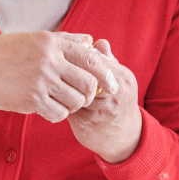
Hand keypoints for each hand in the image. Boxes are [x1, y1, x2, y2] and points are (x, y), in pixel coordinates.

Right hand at [0, 32, 116, 121]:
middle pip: (88, 83)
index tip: (111, 85)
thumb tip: (90, 41)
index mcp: (52, 42)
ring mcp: (41, 80)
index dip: (106, 74)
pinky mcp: (31, 99)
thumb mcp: (35, 38)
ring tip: (62, 103)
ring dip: (73, 106)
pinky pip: (59, 113)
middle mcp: (49, 60)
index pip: (91, 58)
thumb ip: (64, 40)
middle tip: (81, 98)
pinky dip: (58, 114)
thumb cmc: (4, 52)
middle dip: (90, 95)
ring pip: (76, 101)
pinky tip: (49, 109)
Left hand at [67, 40, 141, 163]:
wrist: (124, 138)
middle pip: (84, 73)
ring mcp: (100, 109)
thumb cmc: (118, 103)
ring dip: (63, 84)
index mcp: (122, 78)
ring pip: (74, 89)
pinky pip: (67, 104)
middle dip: (70, 70)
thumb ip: (107, 60)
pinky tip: (55, 95)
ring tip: (55, 80)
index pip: (96, 60)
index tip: (70, 57)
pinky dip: (59, 98)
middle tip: (60, 68)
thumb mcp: (118, 80)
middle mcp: (114, 93)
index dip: (79, 57)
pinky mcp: (85, 121)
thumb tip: (96, 41)